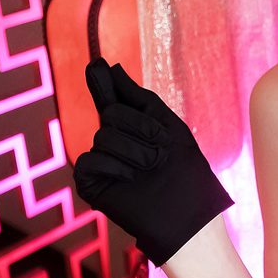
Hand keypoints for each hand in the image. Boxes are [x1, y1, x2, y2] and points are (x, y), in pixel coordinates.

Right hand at [72, 59, 232, 266]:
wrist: (188, 213)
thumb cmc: (184, 170)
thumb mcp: (167, 126)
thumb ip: (137, 98)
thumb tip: (110, 67)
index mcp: (131, 127)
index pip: (111, 98)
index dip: (102, 82)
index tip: (95, 64)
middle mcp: (112, 141)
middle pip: (112, 113)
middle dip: (141, 128)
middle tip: (159, 151)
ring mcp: (99, 162)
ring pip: (104, 136)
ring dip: (135, 151)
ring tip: (150, 170)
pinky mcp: (90, 182)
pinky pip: (89, 160)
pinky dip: (114, 168)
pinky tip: (130, 180)